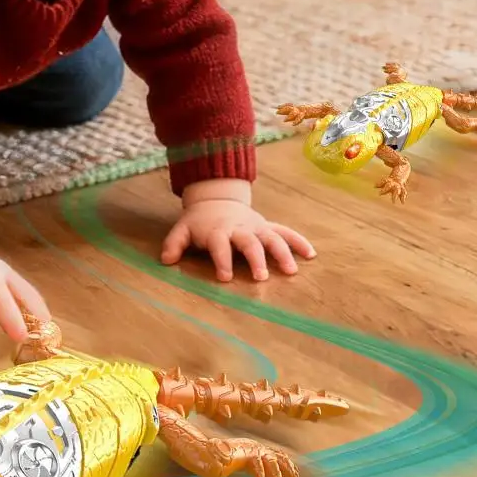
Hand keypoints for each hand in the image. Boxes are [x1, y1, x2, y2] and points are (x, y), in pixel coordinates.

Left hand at [160, 196, 315, 282]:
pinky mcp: (267, 226)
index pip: (219, 245)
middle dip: (255, 259)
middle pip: (249, 242)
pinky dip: (298, 241)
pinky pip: (286, 232)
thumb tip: (165, 261)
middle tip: (261, 277)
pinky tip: (311, 254)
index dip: (221, 259)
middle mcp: (239, 229)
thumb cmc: (199, 222)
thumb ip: (174, 244)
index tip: (225, 277)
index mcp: (218, 231)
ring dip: (282, 253)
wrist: (217, 198)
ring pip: (272, 238)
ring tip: (291, 271)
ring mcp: (256, 227)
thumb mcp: (182, 229)